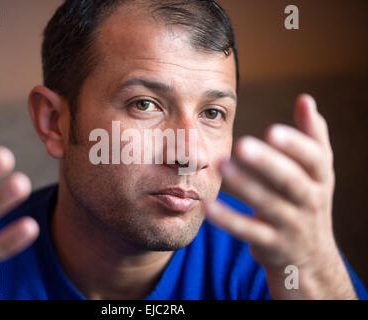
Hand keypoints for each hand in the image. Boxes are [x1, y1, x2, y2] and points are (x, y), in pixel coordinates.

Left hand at [204, 94, 356, 298]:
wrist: (309, 255)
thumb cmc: (307, 199)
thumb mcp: (317, 171)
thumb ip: (311, 135)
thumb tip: (305, 99)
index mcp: (320, 178)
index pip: (314, 159)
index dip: (295, 145)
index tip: (271, 130)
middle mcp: (310, 201)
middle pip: (291, 182)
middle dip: (267, 163)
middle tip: (241, 144)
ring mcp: (291, 225)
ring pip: (269, 205)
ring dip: (245, 186)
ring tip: (221, 165)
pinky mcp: (271, 244)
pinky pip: (248, 232)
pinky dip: (228, 219)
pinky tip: (207, 205)